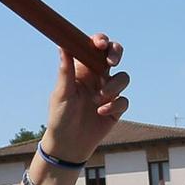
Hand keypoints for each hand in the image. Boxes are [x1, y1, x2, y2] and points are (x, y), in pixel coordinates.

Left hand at [39, 34, 128, 163]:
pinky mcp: (116, 108)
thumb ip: (65, 71)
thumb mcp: (62, 93)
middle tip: (111, 62)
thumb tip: (62, 45)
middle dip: (116, 53)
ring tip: (97, 99)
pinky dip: (114, 105)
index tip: (100, 43)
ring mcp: (108, 92)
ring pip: (123, 78)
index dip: (100, 41)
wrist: (69, 144)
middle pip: (113, 56)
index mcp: (81, 70)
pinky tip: (101, 112)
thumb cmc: (60, 116)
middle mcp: (96, 78)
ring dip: (113, 86)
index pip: (93, 49)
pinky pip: (124, 100)